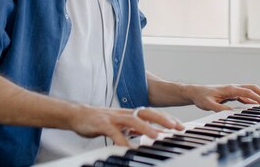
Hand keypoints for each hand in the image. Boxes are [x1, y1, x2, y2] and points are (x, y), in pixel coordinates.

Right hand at [69, 105, 183, 145]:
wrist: (79, 115)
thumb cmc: (101, 120)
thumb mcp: (121, 124)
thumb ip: (134, 128)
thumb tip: (150, 133)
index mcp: (131, 113)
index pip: (153, 113)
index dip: (167, 118)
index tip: (180, 126)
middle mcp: (125, 113)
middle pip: (147, 112)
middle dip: (163, 119)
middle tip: (176, 127)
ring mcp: (114, 118)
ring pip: (133, 120)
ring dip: (146, 128)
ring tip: (156, 136)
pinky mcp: (102, 124)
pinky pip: (114, 132)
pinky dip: (122, 140)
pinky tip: (128, 147)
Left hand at [185, 84, 259, 111]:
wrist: (196, 92)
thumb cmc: (202, 97)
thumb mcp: (208, 104)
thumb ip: (219, 108)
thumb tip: (230, 113)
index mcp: (229, 89)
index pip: (247, 92)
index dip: (256, 97)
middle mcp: (233, 88)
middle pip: (252, 88)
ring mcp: (233, 90)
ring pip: (249, 91)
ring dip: (259, 95)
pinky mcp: (231, 94)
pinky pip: (245, 95)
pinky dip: (252, 99)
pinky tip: (255, 104)